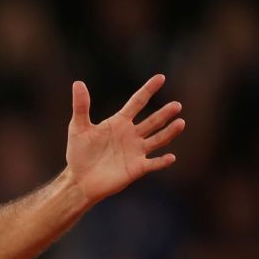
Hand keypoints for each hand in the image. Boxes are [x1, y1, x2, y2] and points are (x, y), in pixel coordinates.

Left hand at [65, 74, 185, 204]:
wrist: (79, 181)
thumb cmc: (78, 154)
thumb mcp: (78, 128)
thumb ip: (81, 106)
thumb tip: (77, 83)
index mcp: (119, 123)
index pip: (137, 102)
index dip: (148, 90)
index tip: (160, 77)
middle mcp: (132, 135)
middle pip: (153, 121)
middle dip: (165, 113)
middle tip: (176, 105)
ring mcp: (136, 151)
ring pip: (158, 139)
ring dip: (169, 132)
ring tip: (181, 123)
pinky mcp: (137, 168)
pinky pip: (153, 164)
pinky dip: (162, 161)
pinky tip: (170, 157)